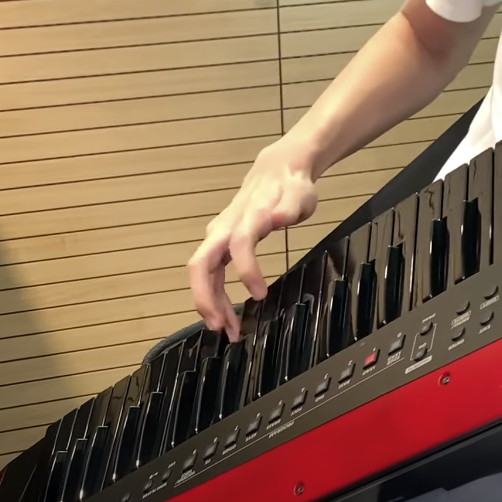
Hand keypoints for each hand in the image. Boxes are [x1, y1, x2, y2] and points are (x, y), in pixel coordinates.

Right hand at [188, 141, 318, 339]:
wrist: (278, 170)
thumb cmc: (290, 186)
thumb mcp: (299, 196)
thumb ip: (289, 208)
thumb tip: (277, 218)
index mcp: (245, 217)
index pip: (239, 243)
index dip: (247, 270)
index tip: (260, 294)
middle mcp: (224, 228)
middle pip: (202, 263)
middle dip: (206, 297)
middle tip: (221, 327)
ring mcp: (218, 236)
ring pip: (203, 273)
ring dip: (210, 303)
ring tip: (228, 331)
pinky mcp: (220, 245)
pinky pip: (210, 273)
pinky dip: (215, 297)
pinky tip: (226, 316)